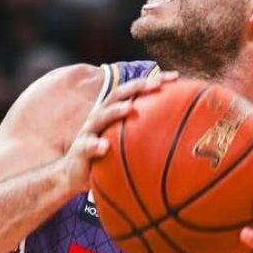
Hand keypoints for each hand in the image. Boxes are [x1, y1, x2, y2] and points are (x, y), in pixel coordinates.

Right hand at [71, 70, 176, 189]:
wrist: (73, 175)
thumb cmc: (105, 158)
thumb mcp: (125, 143)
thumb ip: (145, 136)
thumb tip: (179, 137)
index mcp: (113, 112)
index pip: (134, 91)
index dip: (153, 81)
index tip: (175, 77)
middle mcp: (100, 117)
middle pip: (118, 95)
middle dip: (136, 87)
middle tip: (156, 84)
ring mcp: (89, 132)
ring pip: (100, 116)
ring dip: (115, 111)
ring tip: (129, 108)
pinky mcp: (80, 150)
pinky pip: (87, 146)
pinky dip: (95, 145)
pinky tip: (105, 147)